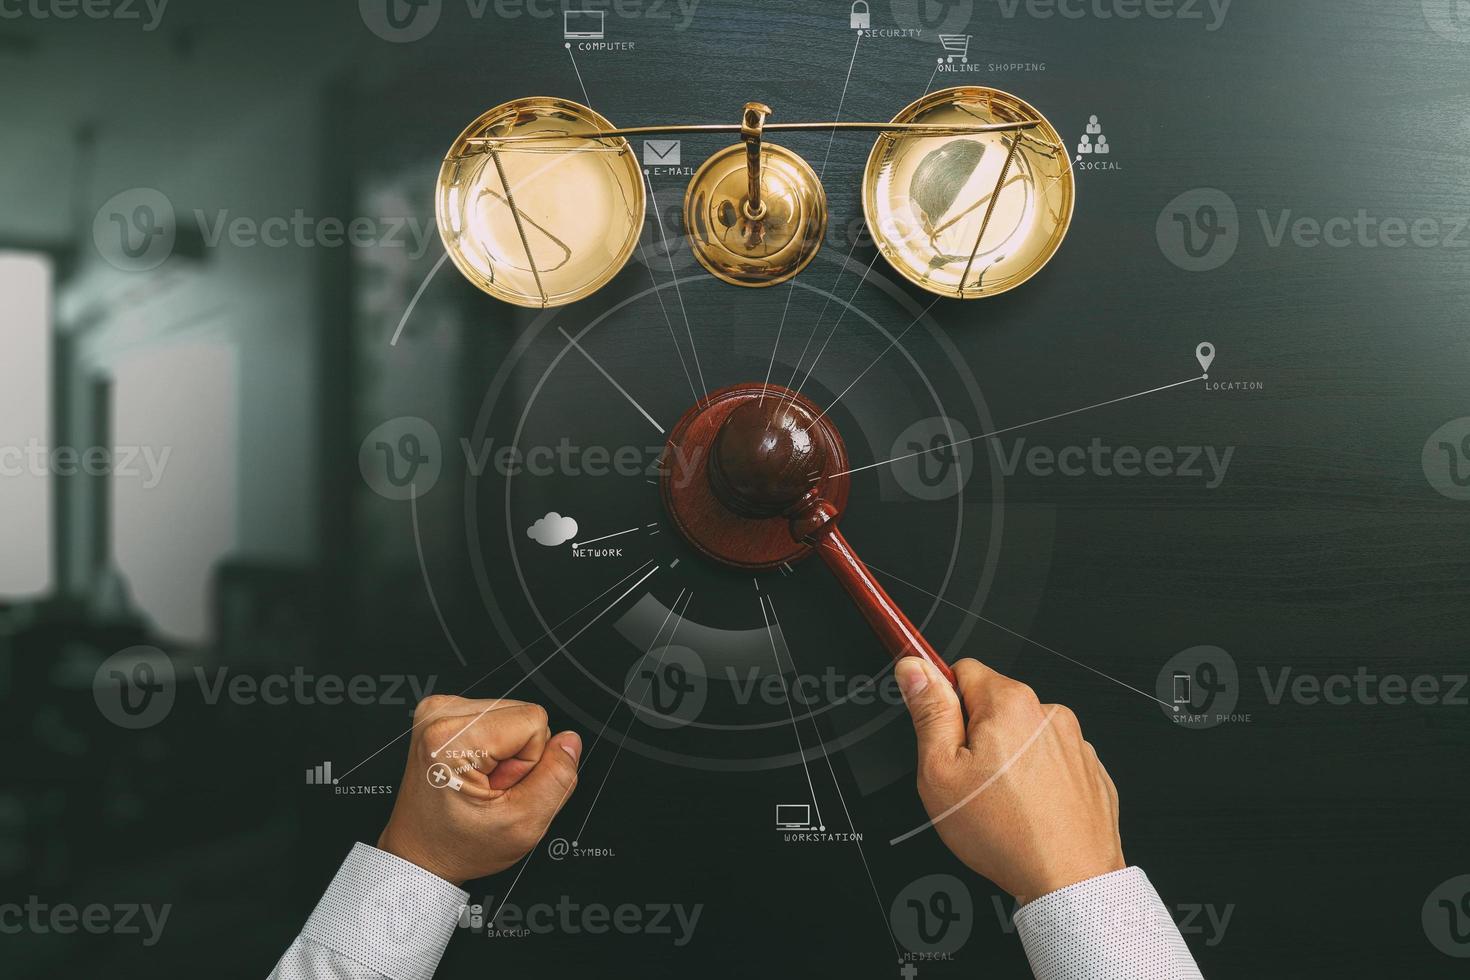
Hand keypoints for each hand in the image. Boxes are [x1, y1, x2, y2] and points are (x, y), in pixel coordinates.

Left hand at [376, 695, 580, 884]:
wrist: (420, 854)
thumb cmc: (457, 845)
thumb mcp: (522, 825)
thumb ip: (558, 779)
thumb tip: (570, 741)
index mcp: (451, 738)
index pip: (534, 721)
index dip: (528, 762)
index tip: (500, 788)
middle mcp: (439, 716)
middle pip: (522, 713)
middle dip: (516, 755)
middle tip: (489, 789)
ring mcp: (437, 712)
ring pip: (511, 714)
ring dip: (505, 751)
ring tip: (480, 782)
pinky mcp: (441, 714)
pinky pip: (496, 718)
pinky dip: (493, 746)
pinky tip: (474, 771)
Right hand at [895, 656, 1123, 903]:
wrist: (1069, 881)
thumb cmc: (1006, 834)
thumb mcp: (940, 772)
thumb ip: (928, 713)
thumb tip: (915, 670)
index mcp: (1009, 703)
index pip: (961, 670)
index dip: (942, 703)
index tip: (941, 733)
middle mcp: (1048, 713)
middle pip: (993, 704)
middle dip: (975, 734)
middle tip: (968, 780)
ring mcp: (1074, 742)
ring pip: (1023, 734)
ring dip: (1008, 757)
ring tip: (1002, 802)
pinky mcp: (1089, 770)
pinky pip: (1051, 760)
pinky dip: (1037, 778)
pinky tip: (1028, 809)